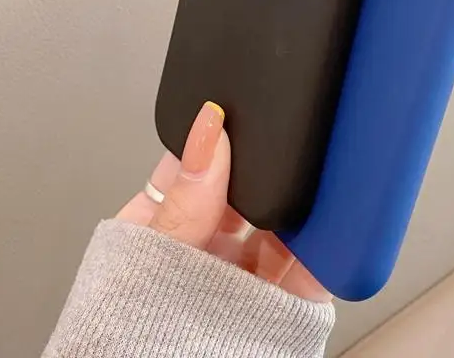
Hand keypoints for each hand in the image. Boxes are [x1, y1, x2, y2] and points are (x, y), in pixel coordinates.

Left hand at [116, 101, 329, 301]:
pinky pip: (312, 264)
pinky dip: (325, 247)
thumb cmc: (127, 343)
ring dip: (298, 212)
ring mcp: (244, 275)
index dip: (226, 139)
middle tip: (283, 162)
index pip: (201, 164)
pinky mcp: (278, 301)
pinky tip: (326, 231)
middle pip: (250, 191)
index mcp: (166, 224)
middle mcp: (208, 248)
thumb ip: (187, 196)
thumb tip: (206, 129)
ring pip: (284, 224)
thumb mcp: (155, 258)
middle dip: (269, 177)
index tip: (248, 118)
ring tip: (305, 198)